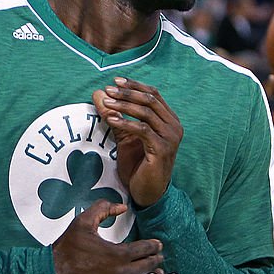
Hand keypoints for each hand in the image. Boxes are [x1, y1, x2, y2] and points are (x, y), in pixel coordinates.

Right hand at [52, 199, 169, 273]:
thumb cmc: (66, 251)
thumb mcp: (83, 222)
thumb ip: (103, 209)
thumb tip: (122, 207)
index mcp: (119, 254)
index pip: (147, 248)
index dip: (154, 245)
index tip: (156, 245)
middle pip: (150, 266)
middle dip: (154, 260)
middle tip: (155, 257)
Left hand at [93, 77, 181, 207]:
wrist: (148, 192)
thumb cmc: (139, 165)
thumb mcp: (125, 136)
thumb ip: (115, 115)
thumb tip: (99, 93)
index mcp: (169, 120)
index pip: (154, 94)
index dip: (135, 85)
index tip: (115, 81)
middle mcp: (174, 126)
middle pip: (150, 100)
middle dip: (127, 93)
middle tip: (108, 90)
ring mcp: (170, 138)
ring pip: (146, 112)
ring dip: (123, 105)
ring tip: (106, 103)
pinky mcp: (162, 149)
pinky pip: (142, 130)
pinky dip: (126, 122)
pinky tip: (111, 119)